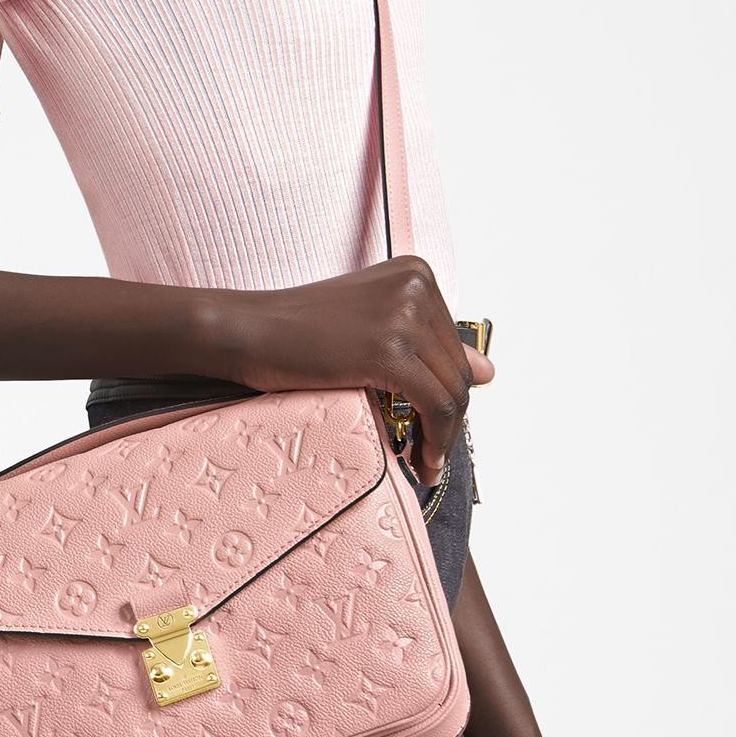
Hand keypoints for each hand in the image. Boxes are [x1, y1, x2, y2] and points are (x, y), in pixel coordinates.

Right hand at [217, 256, 493, 485]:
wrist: (246, 331)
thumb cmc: (295, 334)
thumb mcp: (370, 330)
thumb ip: (427, 346)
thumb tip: (489, 371)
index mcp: (416, 274)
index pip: (454, 346)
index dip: (447, 393)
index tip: (432, 426)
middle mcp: (417, 286)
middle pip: (457, 369)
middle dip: (447, 419)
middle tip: (428, 454)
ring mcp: (405, 314)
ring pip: (452, 392)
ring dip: (443, 436)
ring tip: (424, 462)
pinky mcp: (391, 349)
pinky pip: (434, 405)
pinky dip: (435, 440)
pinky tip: (420, 460)